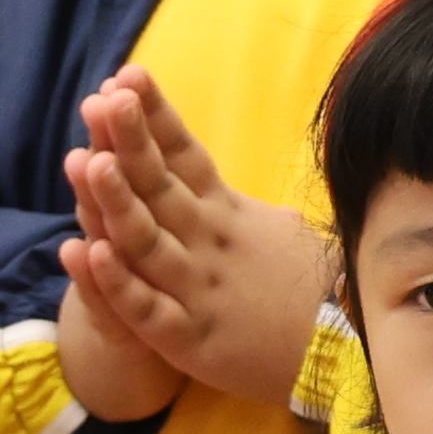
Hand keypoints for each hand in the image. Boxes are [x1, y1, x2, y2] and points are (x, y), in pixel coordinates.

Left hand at [68, 69, 333, 409]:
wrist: (344, 359)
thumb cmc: (316, 291)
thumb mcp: (284, 234)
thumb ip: (246, 209)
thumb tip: (232, 183)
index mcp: (228, 214)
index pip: (186, 155)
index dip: (155, 115)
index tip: (128, 74)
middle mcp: (209, 243)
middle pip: (161, 186)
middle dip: (128, 141)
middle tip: (100, 98)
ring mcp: (198, 289)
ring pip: (147, 240)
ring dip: (116, 201)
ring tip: (88, 161)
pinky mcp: (190, 339)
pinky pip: (147, 308)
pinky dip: (119, 282)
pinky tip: (91, 253)